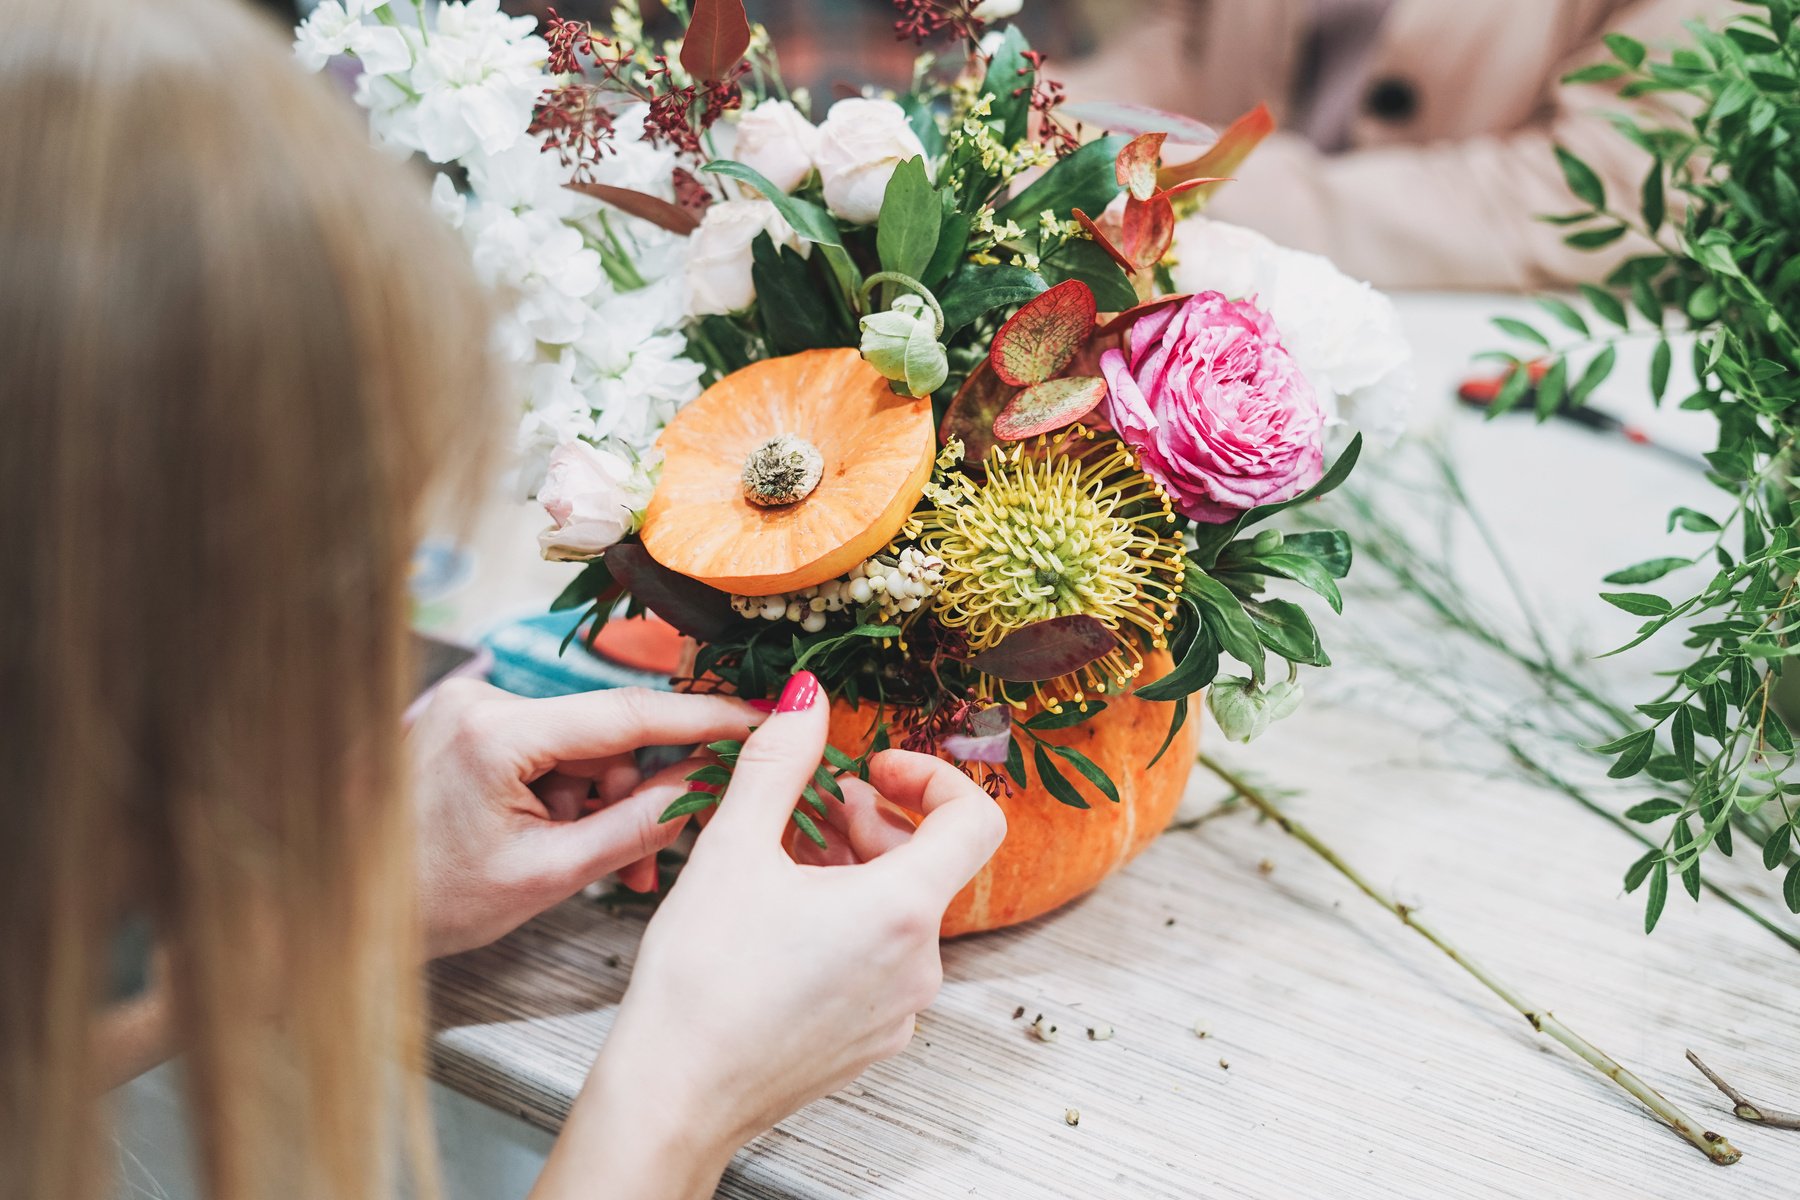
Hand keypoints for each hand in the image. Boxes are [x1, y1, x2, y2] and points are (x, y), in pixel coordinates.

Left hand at [409, 679, 761, 957]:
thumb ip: (636, 825)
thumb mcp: (548, 875)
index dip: (701, 717)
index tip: (756, 718)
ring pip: (582, 746)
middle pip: (605, 734)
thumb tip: (705, 786)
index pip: (625, 712)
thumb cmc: (430, 900)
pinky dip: (570, 794)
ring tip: (591, 865)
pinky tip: (564, 839)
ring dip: (602, 802)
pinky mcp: (471, 720)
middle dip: (635, 793)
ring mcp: (473, 706)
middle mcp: (483, 699)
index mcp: (496, 733)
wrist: (343, 907)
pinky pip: (551, 749)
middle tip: (649, 861)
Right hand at [531, 671, 1005, 1199]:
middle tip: (812, 809)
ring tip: (785, 861)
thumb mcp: (733, 847)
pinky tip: (782, 921)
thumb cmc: (701, 981)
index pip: (975, 820)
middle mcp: (920, 965)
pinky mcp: (871, 1041)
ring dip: (855, 872)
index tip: (874, 770)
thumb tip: (809, 696)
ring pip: (900, 914)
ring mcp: (900, 1010)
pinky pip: (881, 961)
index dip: (931, 777)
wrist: (673, 1096)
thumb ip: (779, 761)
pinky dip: (847, 924)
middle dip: (875, 822)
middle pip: (930, 865)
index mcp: (902, 910)